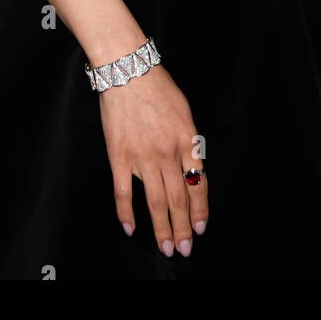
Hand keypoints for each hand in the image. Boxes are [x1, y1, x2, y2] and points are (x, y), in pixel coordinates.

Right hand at [97, 64, 207, 257]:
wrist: (127, 70)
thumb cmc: (157, 85)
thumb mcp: (184, 110)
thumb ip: (188, 141)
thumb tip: (191, 168)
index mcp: (187, 141)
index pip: (199, 184)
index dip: (200, 210)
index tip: (201, 228)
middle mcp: (167, 153)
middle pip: (178, 199)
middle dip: (184, 228)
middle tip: (184, 249)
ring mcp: (142, 157)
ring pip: (155, 202)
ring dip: (161, 228)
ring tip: (166, 247)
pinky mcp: (119, 157)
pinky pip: (123, 193)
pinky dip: (126, 213)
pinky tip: (131, 228)